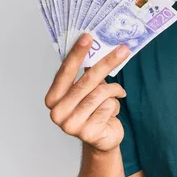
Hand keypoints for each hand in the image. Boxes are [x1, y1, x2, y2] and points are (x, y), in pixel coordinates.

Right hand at [44, 33, 130, 152]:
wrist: (102, 139)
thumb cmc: (94, 110)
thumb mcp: (88, 90)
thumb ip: (86, 73)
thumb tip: (95, 46)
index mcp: (53, 98)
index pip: (65, 71)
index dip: (77, 53)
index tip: (88, 36)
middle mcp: (58, 112)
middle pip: (87, 80)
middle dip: (107, 63)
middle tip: (123, 50)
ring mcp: (71, 125)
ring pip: (101, 93)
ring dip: (114, 90)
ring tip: (118, 93)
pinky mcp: (88, 133)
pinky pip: (109, 106)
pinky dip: (115, 105)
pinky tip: (111, 112)